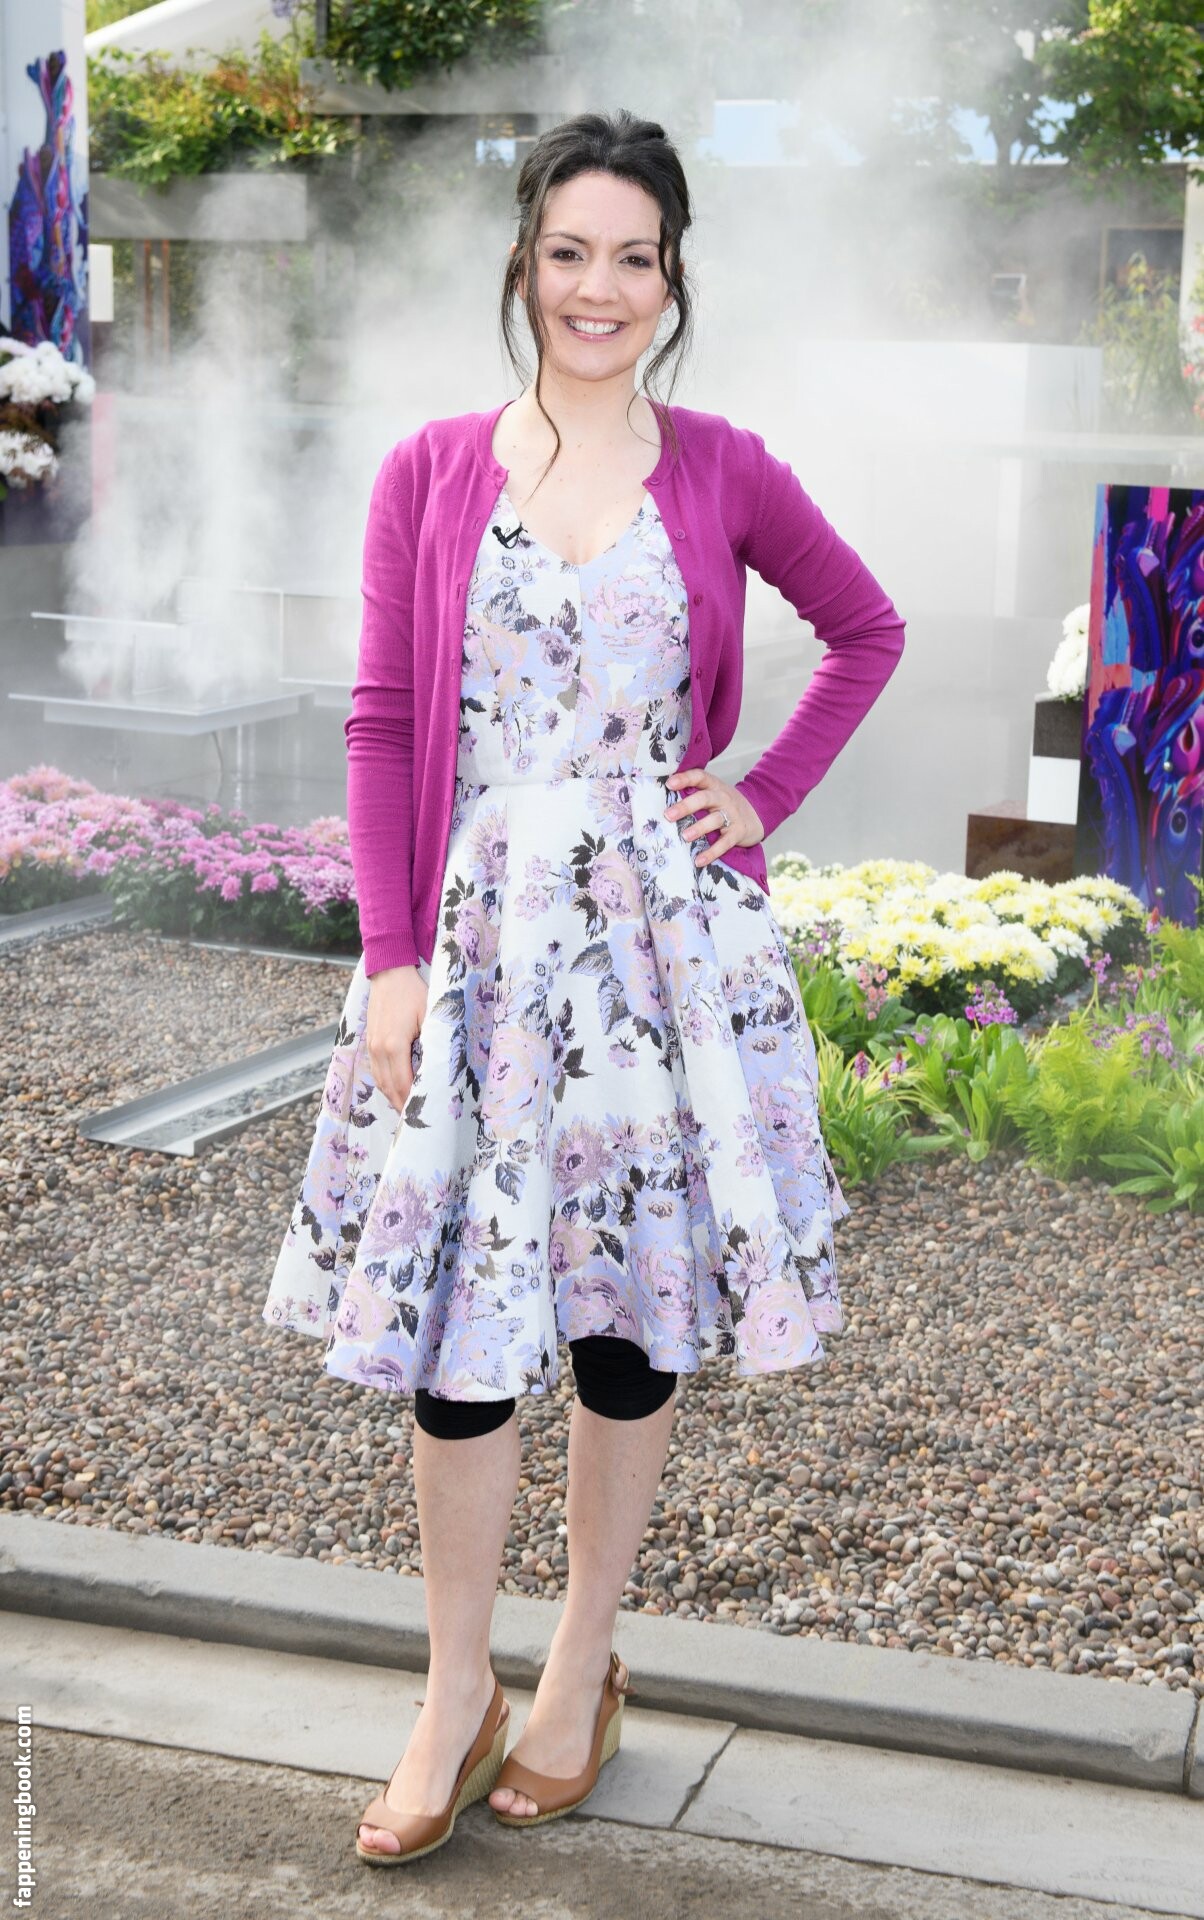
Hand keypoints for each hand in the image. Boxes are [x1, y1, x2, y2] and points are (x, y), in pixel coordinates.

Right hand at [366, 965, 427, 1113]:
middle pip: (390, 1088)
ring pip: (380, 1081)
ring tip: (407, 1111)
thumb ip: (432, 1043)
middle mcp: (379, 1049)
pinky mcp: (370, 1042)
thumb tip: (440, 1068)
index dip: (411, 1103)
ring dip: (392, 1098)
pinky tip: (396, 1090)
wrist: (390, 973)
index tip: (422, 1117)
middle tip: (416, 1123)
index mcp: (394, 1045)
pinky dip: (386, 1084)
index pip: (403, 1084)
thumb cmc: (413, 992)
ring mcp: (371, 1046)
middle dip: (402, 1106)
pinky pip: (376, 1071)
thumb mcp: (429, 1016)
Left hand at [663, 768, 764, 867]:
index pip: (699, 777)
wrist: (757, 815)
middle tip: (668, 815)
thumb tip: (661, 800)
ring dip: (699, 828)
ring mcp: (732, 815)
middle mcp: (723, 798)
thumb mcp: (714, 793)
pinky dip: (712, 853)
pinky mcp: (738, 832)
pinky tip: (699, 860)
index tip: (669, 783)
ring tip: (685, 836)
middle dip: (686, 806)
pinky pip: (724, 843)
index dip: (685, 778)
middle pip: (705, 798)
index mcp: (714, 786)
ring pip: (715, 820)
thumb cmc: (725, 805)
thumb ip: (694, 793)